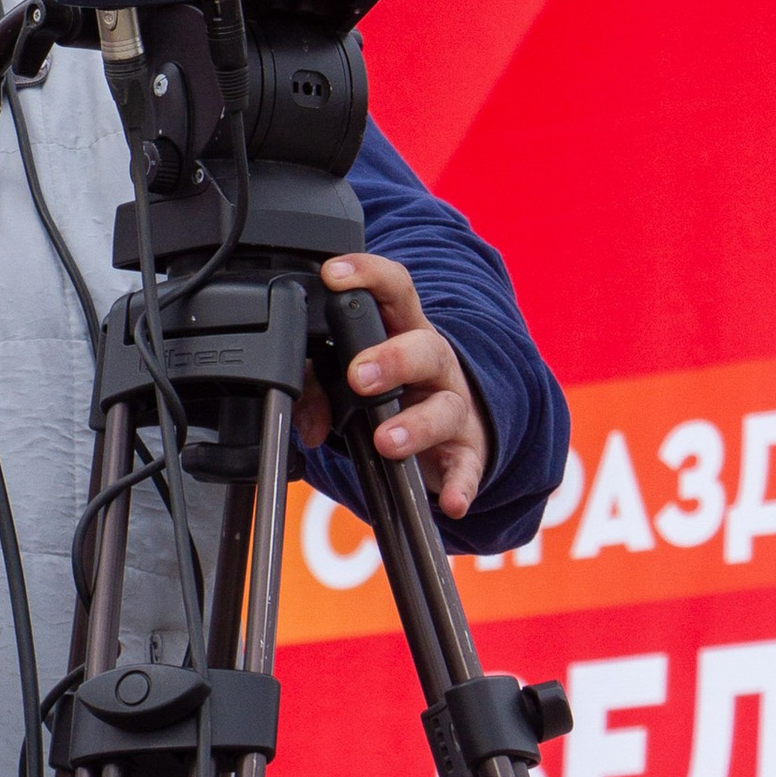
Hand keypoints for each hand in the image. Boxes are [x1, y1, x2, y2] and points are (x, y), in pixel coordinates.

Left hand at [296, 252, 490, 523]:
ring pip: (445, 407)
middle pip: (425, 348)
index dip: (367, 275)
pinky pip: (469, 468)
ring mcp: (454, 407)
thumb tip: (306, 424)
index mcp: (403, 332)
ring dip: (414, 424)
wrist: (452, 430)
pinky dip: (462, 485)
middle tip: (358, 375)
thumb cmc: (394, 392)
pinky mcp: (467, 452)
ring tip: (386, 441)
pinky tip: (452, 501)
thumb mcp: (350, 381)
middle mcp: (434, 364)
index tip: (333, 275)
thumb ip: (317, 391)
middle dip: (392, 359)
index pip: (394, 290)